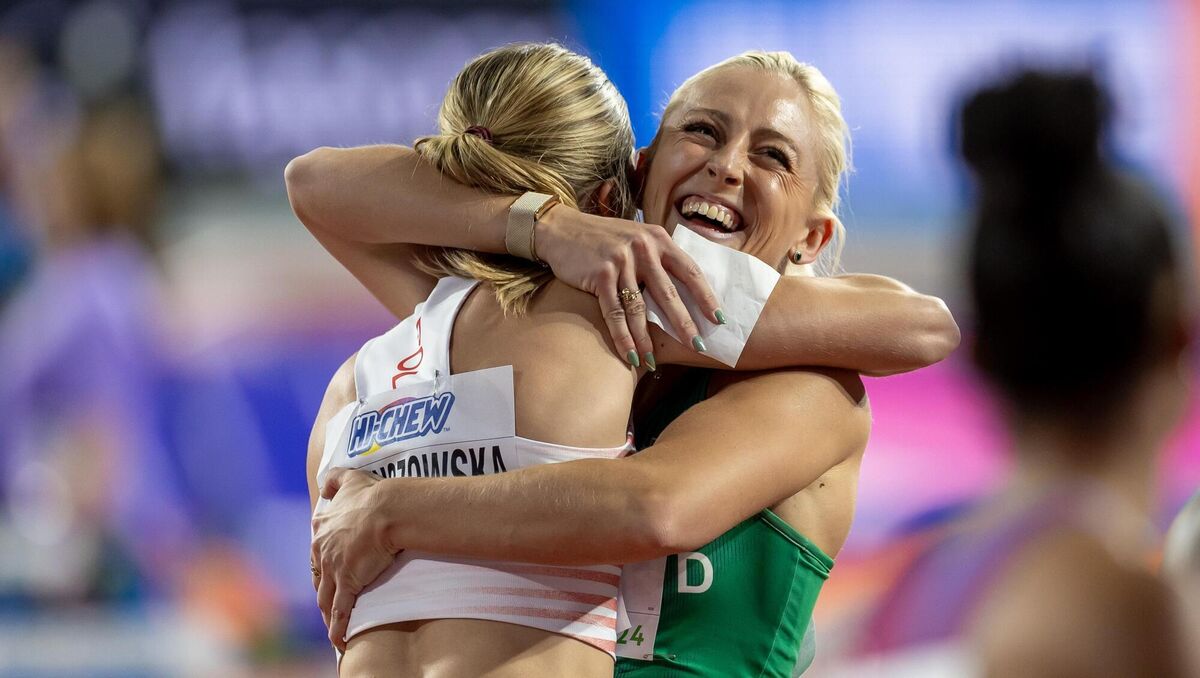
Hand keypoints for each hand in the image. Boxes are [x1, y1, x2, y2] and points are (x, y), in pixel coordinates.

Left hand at [311, 468, 398, 651]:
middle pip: (318, 578)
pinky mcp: (348, 582)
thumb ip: (336, 479)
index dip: (322, 565)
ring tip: (332, 627)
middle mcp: (322, 550)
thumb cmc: (373, 494)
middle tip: (329, 603)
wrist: (387, 510)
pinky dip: (337, 628)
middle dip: (323, 591)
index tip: (327, 573)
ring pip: (325, 597)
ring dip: (327, 614)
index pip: (317, 553)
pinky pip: (340, 610)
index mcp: (322, 528)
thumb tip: (325, 484)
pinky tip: (338, 641)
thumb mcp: (350, 478)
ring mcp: (333, 568)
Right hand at [536, 207, 721, 365]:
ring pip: (639, 309)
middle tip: (698, 347)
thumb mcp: (638, 237)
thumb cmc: (604, 239)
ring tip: (655, 361)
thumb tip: (685, 286)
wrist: (562, 229)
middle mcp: (643, 248)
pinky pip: (614, 313)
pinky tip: (629, 355)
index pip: (690, 271)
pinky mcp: (600, 274)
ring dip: (647, 339)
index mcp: (658, 239)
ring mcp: (621, 261)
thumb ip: (659, 256)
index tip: (719, 319)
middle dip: (684, 324)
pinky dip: (623, 337)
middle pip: (669, 294)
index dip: (706, 297)